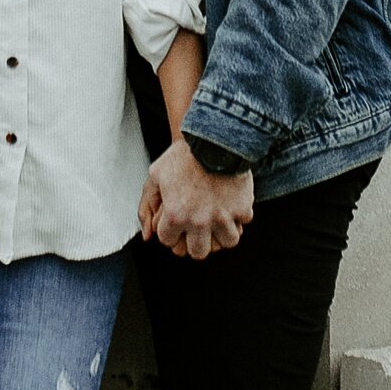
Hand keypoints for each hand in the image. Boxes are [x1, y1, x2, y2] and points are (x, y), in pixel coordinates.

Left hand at [139, 139, 253, 259]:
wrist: (215, 137)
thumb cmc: (183, 156)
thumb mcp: (156, 175)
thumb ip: (147, 205)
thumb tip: (147, 237)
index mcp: (176, 215)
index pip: (169, 242)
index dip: (171, 230)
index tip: (176, 219)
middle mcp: (199, 221)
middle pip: (199, 252)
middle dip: (197, 241)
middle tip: (199, 228)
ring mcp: (223, 216)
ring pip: (227, 242)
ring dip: (223, 233)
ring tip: (219, 220)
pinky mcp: (242, 208)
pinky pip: (243, 223)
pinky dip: (240, 216)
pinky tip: (232, 204)